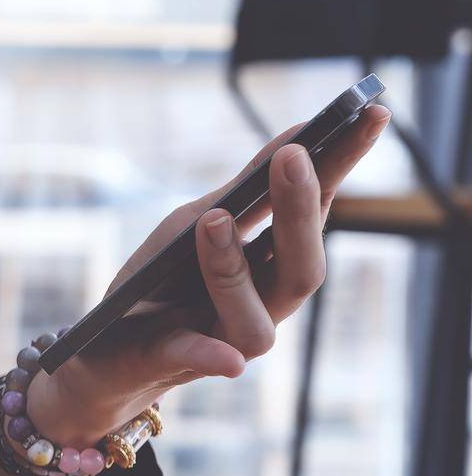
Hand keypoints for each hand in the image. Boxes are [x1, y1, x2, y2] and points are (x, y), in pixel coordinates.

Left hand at [27, 105, 392, 446]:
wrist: (106, 348)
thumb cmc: (159, 280)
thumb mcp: (193, 222)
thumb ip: (243, 192)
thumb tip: (297, 137)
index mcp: (273, 265)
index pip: (318, 212)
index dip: (344, 166)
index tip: (371, 113)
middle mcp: (265, 307)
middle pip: (301, 268)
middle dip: (296, 212)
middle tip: (291, 157)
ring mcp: (227, 341)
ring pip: (255, 319)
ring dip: (232, 267)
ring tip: (213, 221)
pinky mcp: (177, 362)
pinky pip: (198, 360)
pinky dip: (211, 355)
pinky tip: (226, 359)